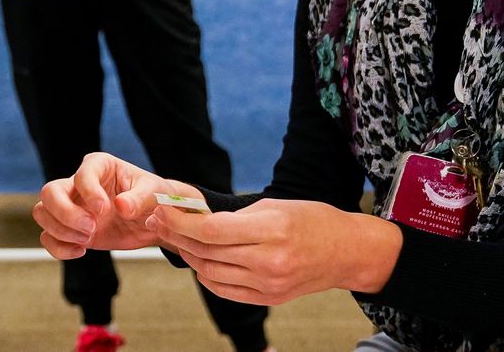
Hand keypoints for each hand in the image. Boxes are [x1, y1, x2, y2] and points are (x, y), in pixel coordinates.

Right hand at [33, 152, 195, 258]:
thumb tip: (121, 205)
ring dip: (61, 230)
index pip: (81, 175)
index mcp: (99, 165)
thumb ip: (139, 198)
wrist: (154, 220)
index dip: (89, 193)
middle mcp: (78, 183)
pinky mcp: (70, 228)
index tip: (104, 210)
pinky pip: (48, 237)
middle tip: (91, 228)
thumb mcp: (154, 193)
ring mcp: (72, 206)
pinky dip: (58, 248)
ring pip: (42, 213)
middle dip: (65, 214)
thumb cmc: (155, 197)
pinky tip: (81, 251)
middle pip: (49, 192)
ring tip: (88, 239)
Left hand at [149, 198, 402, 305]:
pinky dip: (205, 275)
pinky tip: (198, 260)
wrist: (346, 252)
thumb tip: (198, 219)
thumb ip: (237, 216)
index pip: (211, 230)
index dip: (180, 221)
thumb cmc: (313, 220)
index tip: (160, 211)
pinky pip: (224, 290)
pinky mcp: (268, 299)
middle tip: (157, 222)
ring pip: (210, 273)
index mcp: (271, 231)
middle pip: (206, 252)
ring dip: (187, 255)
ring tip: (175, 239)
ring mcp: (268, 284)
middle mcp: (268, 262)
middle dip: (176, 236)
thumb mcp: (276, 205)